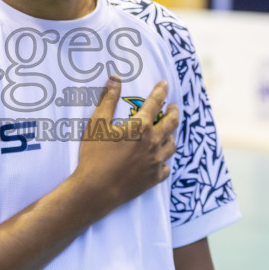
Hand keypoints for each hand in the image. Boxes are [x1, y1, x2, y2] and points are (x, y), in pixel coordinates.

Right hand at [67, 76, 178, 217]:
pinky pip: (166, 167)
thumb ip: (108, 100)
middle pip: (171, 123)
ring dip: (171, 135)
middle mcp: (153, 143)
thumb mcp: (97, 124)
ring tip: (168, 132)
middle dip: (174, 112)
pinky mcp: (154, 178)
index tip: (165, 84)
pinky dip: (164, 161)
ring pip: (171, 145)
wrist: (96, 190)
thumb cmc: (94, 156)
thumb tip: (115, 79)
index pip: (155, 103)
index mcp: (140, 127)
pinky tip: (160, 160)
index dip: (160, 91)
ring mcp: (155, 162)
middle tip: (173, 107)